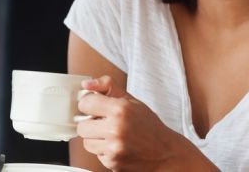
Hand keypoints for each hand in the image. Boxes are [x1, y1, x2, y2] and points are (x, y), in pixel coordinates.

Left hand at [76, 76, 194, 170]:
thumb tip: (86, 84)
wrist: (166, 153)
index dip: (90, 105)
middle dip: (91, 124)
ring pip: (86, 142)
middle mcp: (116, 129)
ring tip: (112, 135)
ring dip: (95, 139)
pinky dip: (104, 151)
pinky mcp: (113, 163)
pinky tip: (117, 146)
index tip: (95, 107)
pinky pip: (96, 154)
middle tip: (104, 123)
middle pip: (82, 126)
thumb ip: (107, 86)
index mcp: (120, 110)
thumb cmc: (149, 126)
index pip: (85, 104)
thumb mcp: (131, 100)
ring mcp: (114, 148)